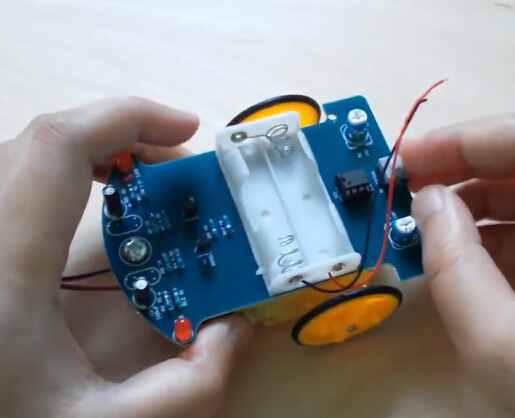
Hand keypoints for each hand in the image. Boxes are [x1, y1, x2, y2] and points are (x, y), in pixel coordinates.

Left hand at [0, 97, 252, 417]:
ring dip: (91, 151)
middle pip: (45, 141)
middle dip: (123, 136)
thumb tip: (234, 332)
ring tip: (141, 176)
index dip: (128, 117)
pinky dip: (61, 170)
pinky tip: (89, 197)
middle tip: (175, 167)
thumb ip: (187, 388)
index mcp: (6, 267)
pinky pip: (14, 177)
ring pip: (24, 155)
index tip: (186, 129)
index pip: (61, 147)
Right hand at [402, 112, 514, 417]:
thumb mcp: (503, 348)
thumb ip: (455, 267)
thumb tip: (427, 200)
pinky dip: (504, 234)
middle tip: (413, 183)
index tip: (410, 156)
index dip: (467, 139)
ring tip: (434, 221)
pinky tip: (469, 252)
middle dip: (469, 168)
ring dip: (483, 202)